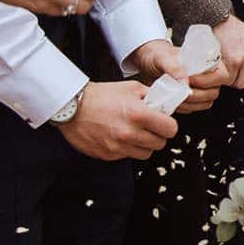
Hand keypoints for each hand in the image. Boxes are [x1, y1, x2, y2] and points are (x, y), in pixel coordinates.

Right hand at [57, 81, 177, 159]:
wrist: (72, 107)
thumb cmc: (101, 95)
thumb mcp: (131, 88)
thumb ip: (152, 97)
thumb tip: (166, 104)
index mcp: (139, 114)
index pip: (170, 129)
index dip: (169, 125)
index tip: (164, 122)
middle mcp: (129, 133)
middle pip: (160, 144)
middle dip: (157, 135)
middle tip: (149, 127)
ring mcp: (118, 147)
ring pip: (145, 154)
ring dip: (144, 145)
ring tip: (135, 132)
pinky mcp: (108, 155)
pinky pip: (127, 156)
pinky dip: (128, 149)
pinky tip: (120, 136)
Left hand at [128, 38, 221, 113]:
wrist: (148, 63)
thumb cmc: (159, 56)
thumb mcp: (163, 57)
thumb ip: (174, 67)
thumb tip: (185, 82)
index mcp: (209, 62)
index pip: (221, 76)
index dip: (206, 81)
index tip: (188, 79)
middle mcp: (209, 76)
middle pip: (214, 93)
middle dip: (195, 95)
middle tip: (179, 91)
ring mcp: (202, 89)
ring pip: (206, 103)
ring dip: (189, 104)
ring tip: (174, 96)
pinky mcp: (193, 100)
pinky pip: (194, 109)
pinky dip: (183, 108)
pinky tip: (172, 101)